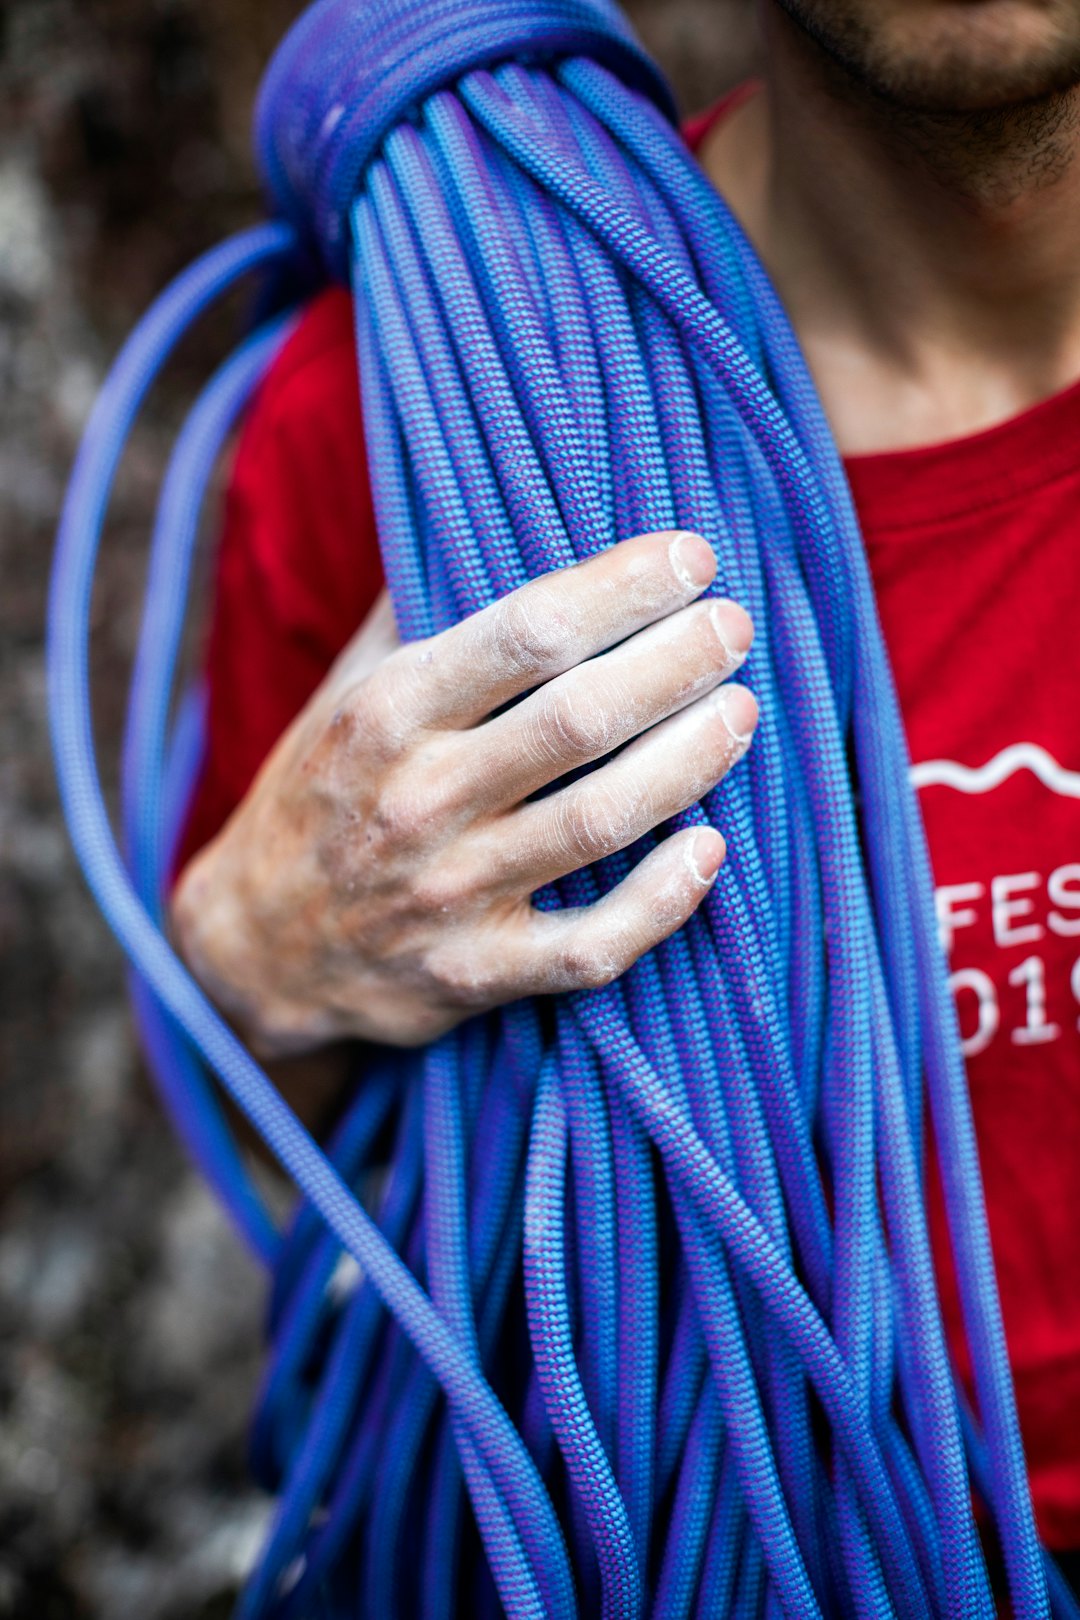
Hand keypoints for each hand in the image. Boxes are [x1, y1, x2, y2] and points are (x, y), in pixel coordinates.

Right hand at [172, 530, 756, 1054]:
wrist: (258, 946)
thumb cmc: (322, 793)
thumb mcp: (345, 690)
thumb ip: (420, 610)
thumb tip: (500, 510)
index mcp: (390, 711)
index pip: (529, 631)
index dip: (626, 588)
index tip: (692, 558)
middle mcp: (419, 797)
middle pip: (581, 719)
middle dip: (677, 661)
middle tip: (733, 628)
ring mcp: (449, 893)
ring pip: (599, 821)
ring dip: (690, 760)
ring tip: (741, 711)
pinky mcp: (477, 973)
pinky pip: (590, 946)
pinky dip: (661, 902)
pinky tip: (710, 849)